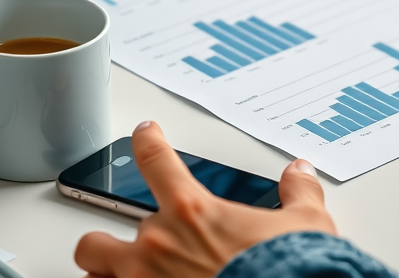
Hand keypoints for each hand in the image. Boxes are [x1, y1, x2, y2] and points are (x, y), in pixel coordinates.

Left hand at [75, 121, 335, 277]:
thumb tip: (299, 174)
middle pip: (100, 234)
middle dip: (111, 240)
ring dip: (101, 271)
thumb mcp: (305, 224)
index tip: (144, 134)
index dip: (146, 142)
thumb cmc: (288, 270)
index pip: (156, 160)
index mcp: (191, 212)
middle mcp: (157, 245)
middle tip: (132, 245)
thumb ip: (298, 194)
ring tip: (112, 273)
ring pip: (92, 271)